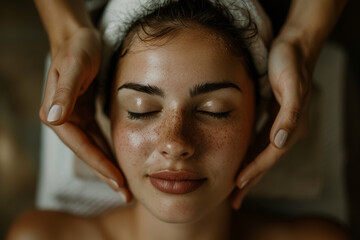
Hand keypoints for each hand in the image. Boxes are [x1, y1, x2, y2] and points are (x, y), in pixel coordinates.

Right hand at [39, 27, 130, 201]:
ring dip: (108, 167)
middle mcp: (64, 119)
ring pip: (94, 149)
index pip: (82, 147)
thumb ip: (64, 92)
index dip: (100, 165)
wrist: (80, 38)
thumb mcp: (73, 66)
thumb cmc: (77, 49)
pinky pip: (98, 138)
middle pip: (89, 153)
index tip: (118, 182)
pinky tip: (119, 161)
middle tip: (125, 194)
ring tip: (124, 186)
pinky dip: (108, 151)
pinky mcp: (85, 114)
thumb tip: (53, 119)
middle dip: (106, 174)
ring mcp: (74, 118)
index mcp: (58, 114)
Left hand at [231, 38, 311, 208]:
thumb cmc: (290, 64)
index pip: (270, 155)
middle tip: (234, 201)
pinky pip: (259, 143)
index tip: (237, 185)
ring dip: (248, 172)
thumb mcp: (291, 86)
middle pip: (265, 161)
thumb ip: (288, 114)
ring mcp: (279, 126)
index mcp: (291, 126)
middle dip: (250, 181)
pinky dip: (249, 155)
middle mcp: (286, 130)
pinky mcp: (272, 118)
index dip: (254, 170)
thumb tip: (281, 141)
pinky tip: (239, 162)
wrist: (295, 48)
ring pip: (261, 155)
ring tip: (235, 189)